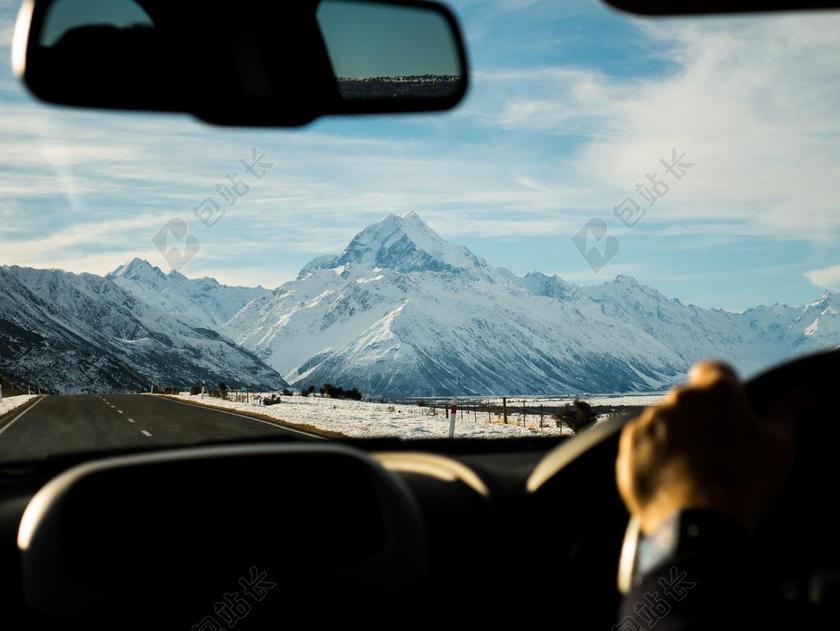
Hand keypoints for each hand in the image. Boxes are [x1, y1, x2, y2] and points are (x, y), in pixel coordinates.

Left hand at [616, 361, 794, 534]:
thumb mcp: (779, 447)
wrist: (700, 523)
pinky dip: (651, 455)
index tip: (728, 413)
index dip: (722, 390)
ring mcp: (650, 420)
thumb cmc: (746, 482)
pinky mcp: (629, 443)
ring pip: (662, 421)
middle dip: (698, 417)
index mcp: (717, 391)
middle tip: (713, 451)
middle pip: (688, 400)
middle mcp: (679, 398)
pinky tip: (669, 477)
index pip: (715, 371)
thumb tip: (802, 394)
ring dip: (673, 436)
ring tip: (690, 470)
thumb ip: (787, 412)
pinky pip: (641, 443)